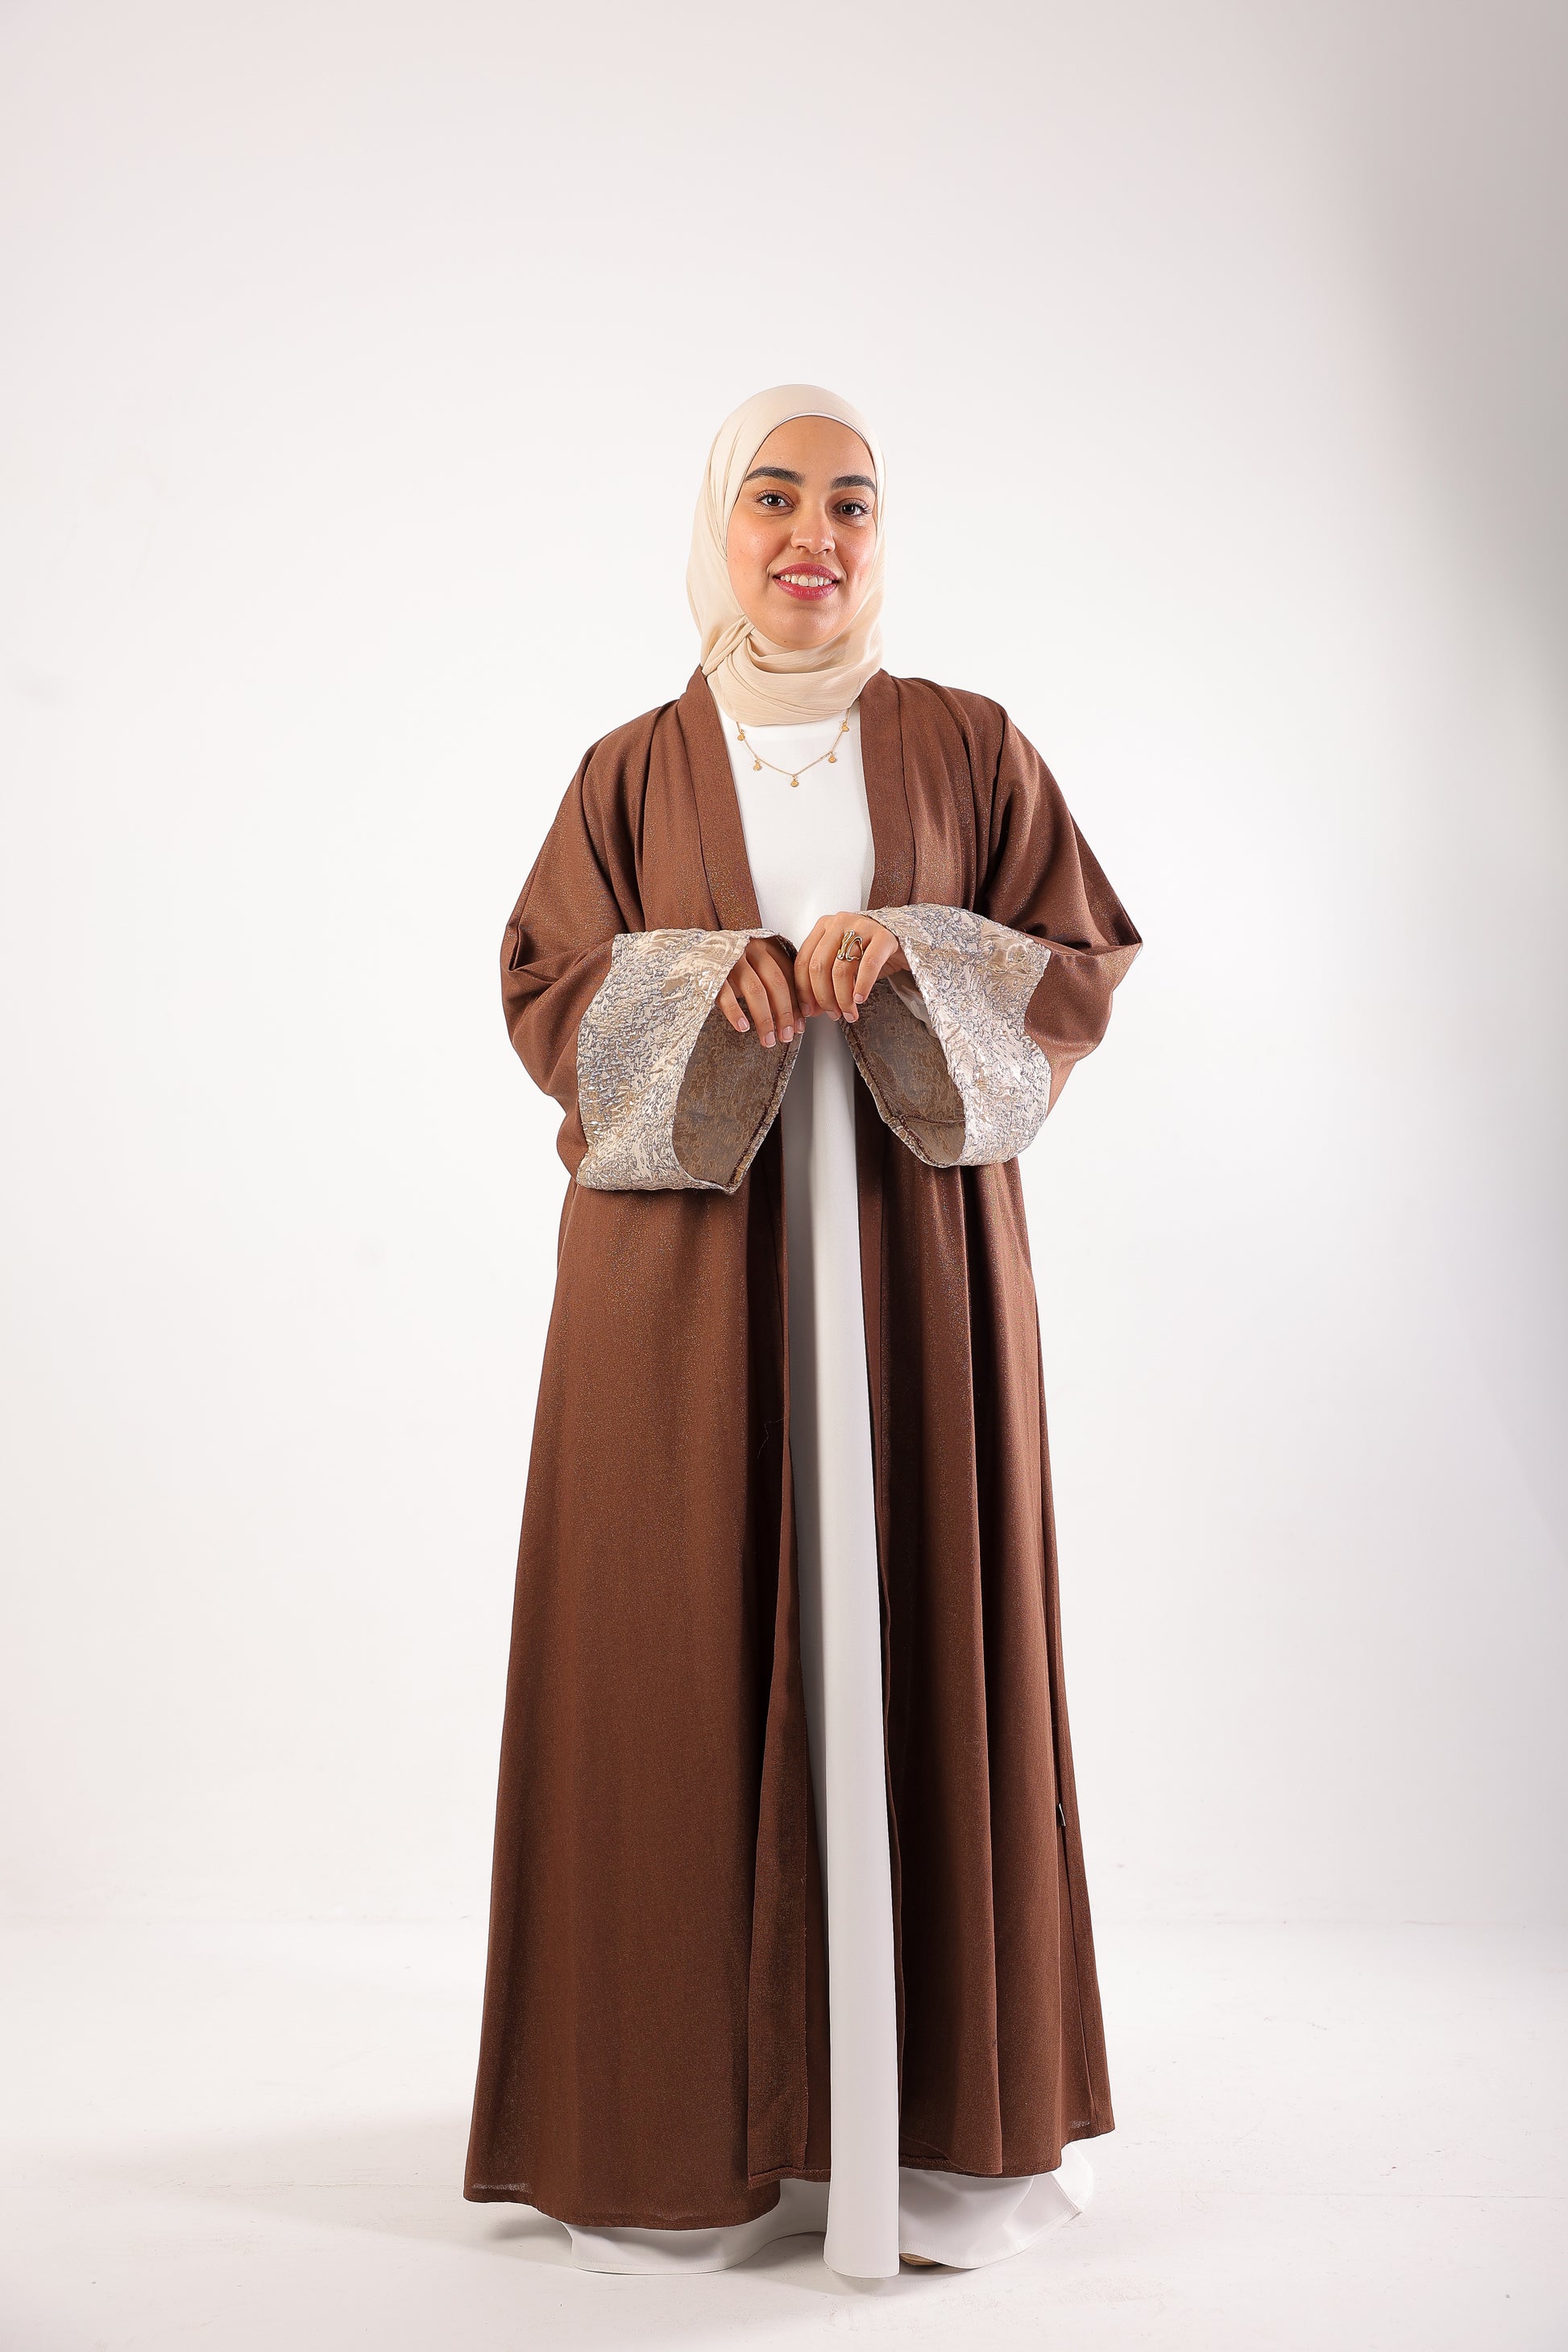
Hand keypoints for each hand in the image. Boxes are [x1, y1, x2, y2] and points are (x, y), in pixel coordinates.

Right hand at [716, 937, 800, 1049]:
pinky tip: (743, 1027)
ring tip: (768, 1039)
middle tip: (786, 1036)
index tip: (801, 1025)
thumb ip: (774, 981)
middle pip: (776, 982)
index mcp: (766, 946)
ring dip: (764, 1019)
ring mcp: (731, 958)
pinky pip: (725, 994)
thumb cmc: (728, 963)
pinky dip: (736, 1012)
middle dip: (784, 1013)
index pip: (789, 975)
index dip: (797, 1002)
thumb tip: (798, 1014)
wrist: (691, 951)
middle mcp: (751, 948)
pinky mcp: (711, 970)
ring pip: (755, 989)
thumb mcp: (754, 966)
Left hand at [794, 913, 908, 1023]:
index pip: (804, 962)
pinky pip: (868, 965)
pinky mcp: (884, 935)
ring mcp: (862, 926)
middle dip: (824, 998)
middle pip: (819, 966)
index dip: (804, 991)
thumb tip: (811, 1010)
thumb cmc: (869, 953)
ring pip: (841, 969)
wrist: (902, 941)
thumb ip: (824, 982)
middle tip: (833, 1014)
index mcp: (823, 926)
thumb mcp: (842, 964)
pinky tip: (860, 998)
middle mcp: (839, 922)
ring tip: (849, 1012)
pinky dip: (862, 985)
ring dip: (843, 998)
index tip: (809, 1011)